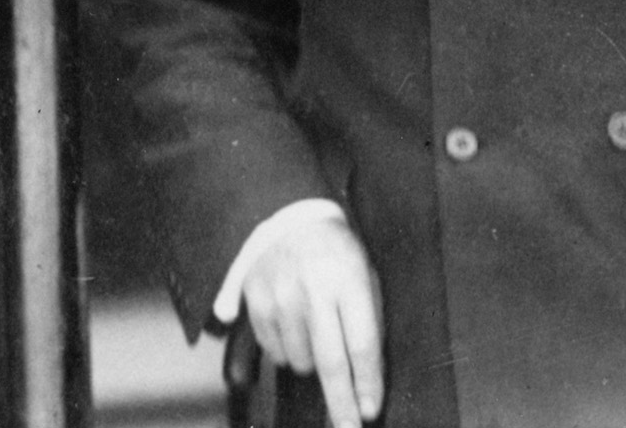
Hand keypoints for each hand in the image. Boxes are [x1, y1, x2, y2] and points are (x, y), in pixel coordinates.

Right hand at [242, 215, 384, 427]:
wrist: (289, 218)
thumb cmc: (338, 255)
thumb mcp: (365, 276)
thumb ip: (369, 322)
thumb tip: (367, 381)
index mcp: (348, 279)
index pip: (361, 344)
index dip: (366, 383)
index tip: (370, 411)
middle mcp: (312, 289)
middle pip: (329, 362)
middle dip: (340, 403)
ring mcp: (280, 296)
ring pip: (300, 361)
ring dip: (313, 364)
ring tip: (318, 331)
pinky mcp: (255, 301)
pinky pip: (275, 353)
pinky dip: (289, 351)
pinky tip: (295, 324)